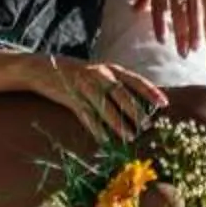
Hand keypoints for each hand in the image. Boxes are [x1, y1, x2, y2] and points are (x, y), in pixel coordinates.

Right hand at [22, 53, 167, 142]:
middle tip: (148, 125)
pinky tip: (104, 140)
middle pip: (121, 93)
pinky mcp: (70, 96)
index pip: (135, 80)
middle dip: (136, 110)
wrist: (41, 67)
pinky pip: (86, 115)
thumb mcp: (98, 74)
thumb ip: (116, 84)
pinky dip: (96, 128)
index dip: (150, 91)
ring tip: (130, 137)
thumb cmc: (75, 73)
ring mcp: (83, 85)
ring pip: (105, 105)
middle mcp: (99, 74)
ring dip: (118, 123)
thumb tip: (139, 104)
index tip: (164, 104)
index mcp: (109, 68)